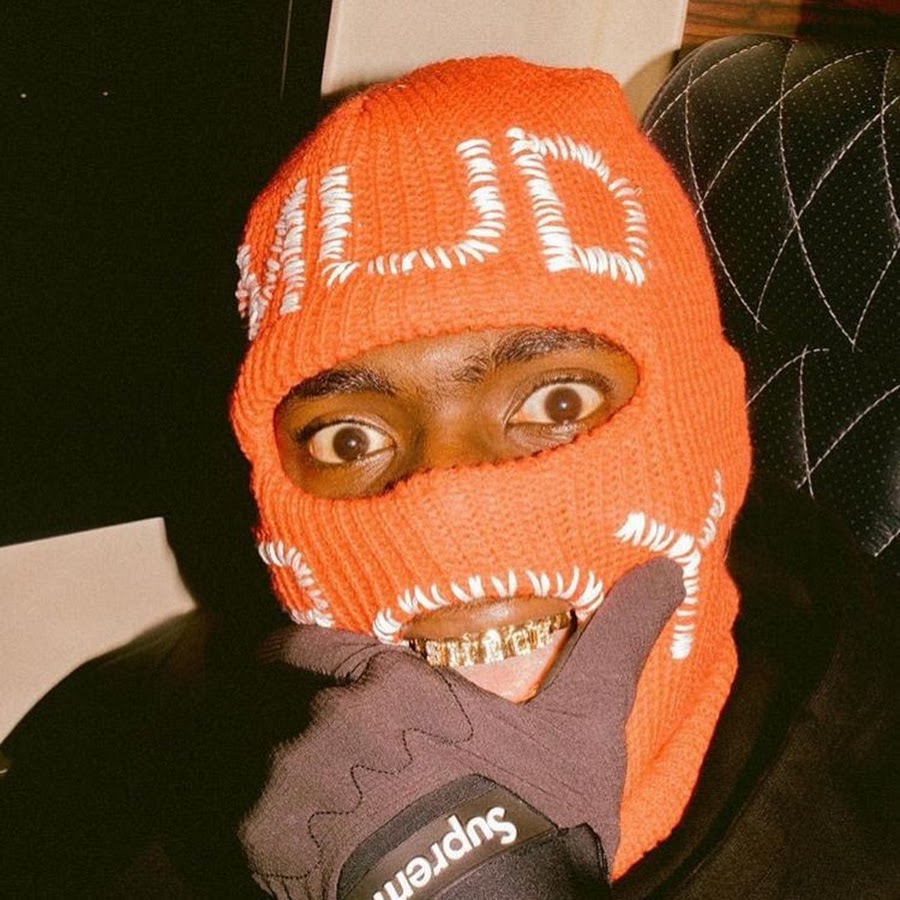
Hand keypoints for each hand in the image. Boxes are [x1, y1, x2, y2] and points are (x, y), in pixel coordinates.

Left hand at [240, 558, 683, 897]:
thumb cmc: (535, 818)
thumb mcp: (585, 725)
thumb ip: (614, 641)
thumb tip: (668, 568)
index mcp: (389, 683)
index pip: (308, 646)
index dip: (294, 653)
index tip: (287, 663)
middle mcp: (327, 718)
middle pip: (300, 716)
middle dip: (325, 743)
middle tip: (366, 787)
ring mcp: (290, 781)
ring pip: (279, 773)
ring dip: (303, 795)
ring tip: (350, 836)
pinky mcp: (265, 844)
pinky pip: (260, 833)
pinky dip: (283, 847)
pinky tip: (331, 871)